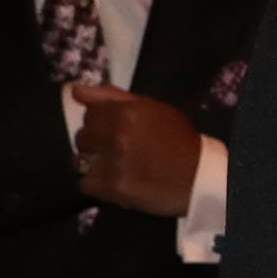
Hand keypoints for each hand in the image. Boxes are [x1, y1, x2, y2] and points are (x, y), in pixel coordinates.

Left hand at [68, 81, 202, 216]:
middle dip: (96, 143)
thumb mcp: (153, 109)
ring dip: (94, 164)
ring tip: (115, 167)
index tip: (115, 131)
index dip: (101, 123)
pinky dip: (98, 185)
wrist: (201, 178)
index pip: (89, 113)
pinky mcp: (113, 188)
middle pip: (81, 137)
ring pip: (78, 160)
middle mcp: (116, 135)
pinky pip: (85, 184)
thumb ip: (113, 96)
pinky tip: (116, 182)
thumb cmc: (180, 141)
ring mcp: (112, 162)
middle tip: (118, 151)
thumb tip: (76, 90)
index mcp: (126, 112)